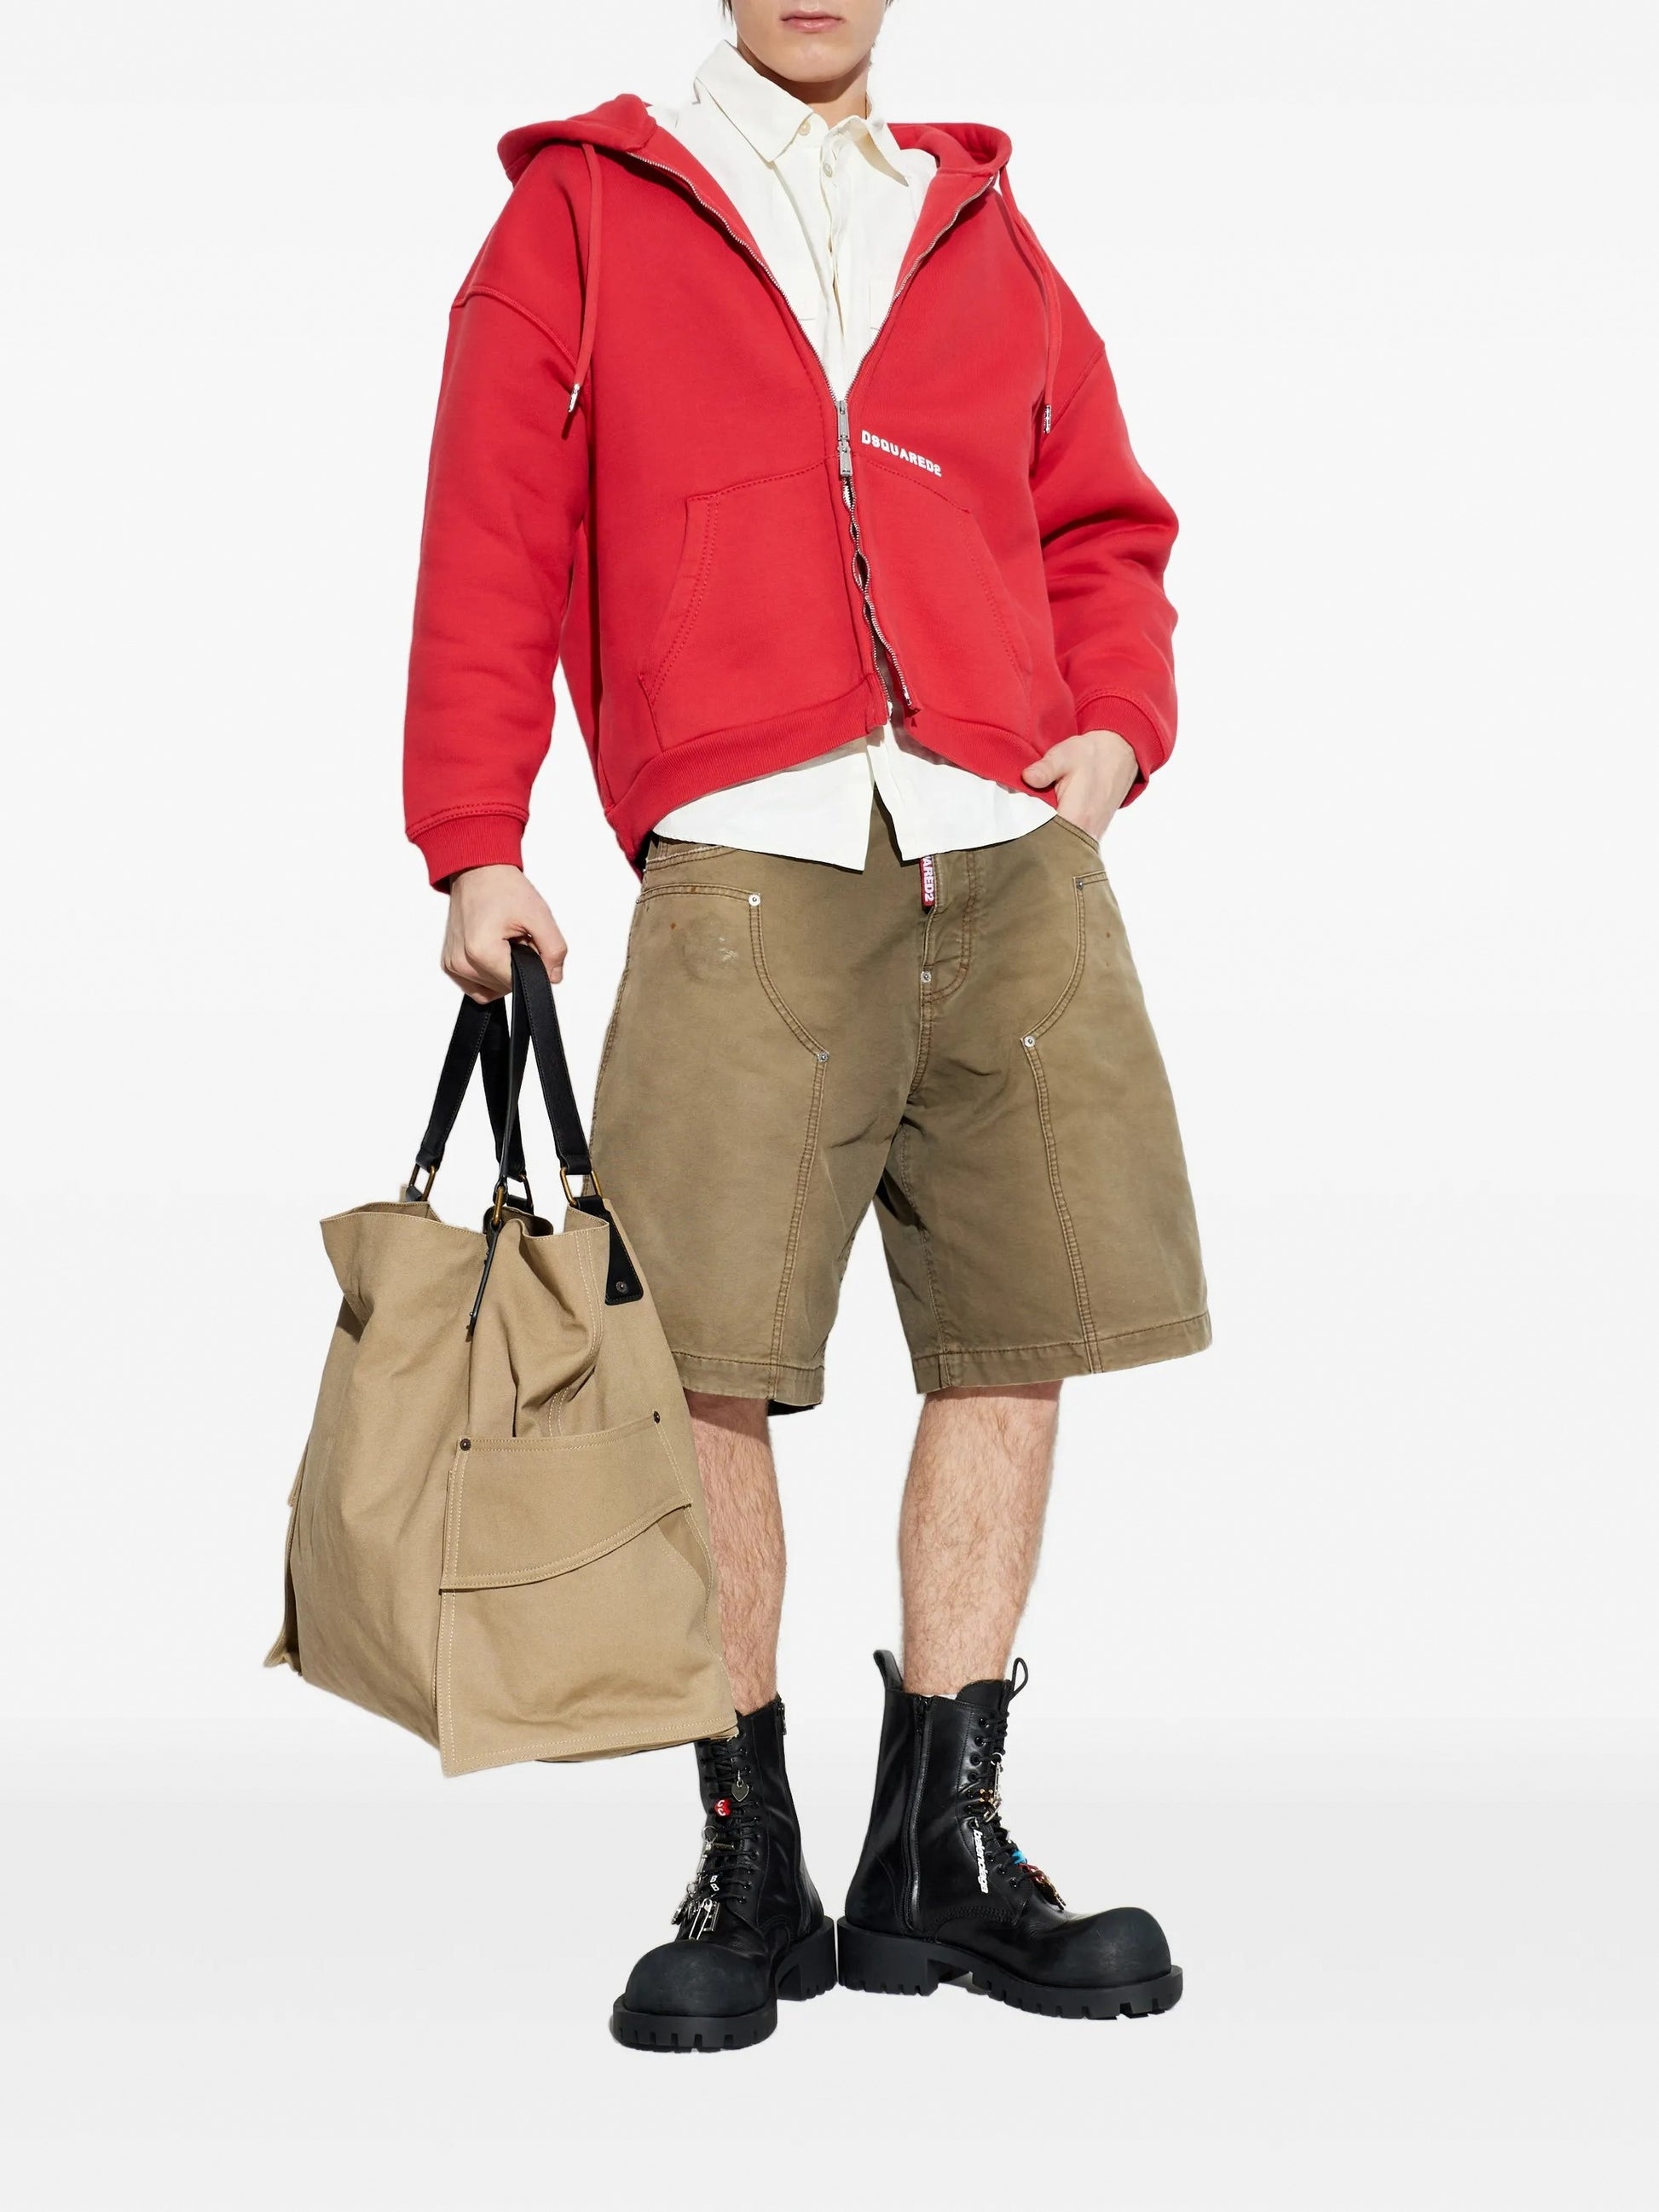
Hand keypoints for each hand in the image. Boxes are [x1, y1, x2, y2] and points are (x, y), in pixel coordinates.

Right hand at [442, 865, 566, 1001]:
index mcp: (481, 952)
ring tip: (502, 940)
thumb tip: (554, 978)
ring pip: (491, 990)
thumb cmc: (503, 887)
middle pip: (505, 987)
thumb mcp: (539, 915)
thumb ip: (554, 950)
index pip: (519, 984)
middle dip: (517, 966)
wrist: (477, 871)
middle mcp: (461, 963)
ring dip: (502, 970)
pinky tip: (492, 950)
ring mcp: (452, 965)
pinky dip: (489, 974)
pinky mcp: (449, 965)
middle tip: (515, 936)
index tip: (526, 940)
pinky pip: (476, 987)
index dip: (532, 965)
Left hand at [1022, 729, 1138, 837]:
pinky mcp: (1092, 836)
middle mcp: (1085, 834)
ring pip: (1060, 848)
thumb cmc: (1092, 756)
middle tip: (1018, 823)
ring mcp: (1091, 838)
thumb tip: (1027, 777)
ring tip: (1033, 824)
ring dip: (1045, 839)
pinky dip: (1057, 837)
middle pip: (1050, 849)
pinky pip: (1070, 844)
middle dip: (1032, 839)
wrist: (1119, 755)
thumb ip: (1045, 769)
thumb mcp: (1065, 756)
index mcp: (1076, 818)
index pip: (1043, 840)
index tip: (1013, 824)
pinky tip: (1048, 824)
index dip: (1025, 834)